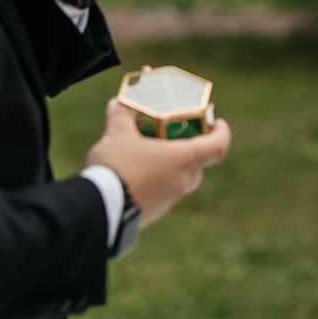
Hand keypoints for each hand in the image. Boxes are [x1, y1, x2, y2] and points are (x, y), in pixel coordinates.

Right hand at [83, 99, 230, 224]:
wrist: (96, 211)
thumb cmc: (116, 168)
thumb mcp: (117, 134)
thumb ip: (121, 115)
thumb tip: (118, 103)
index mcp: (183, 161)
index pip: (218, 147)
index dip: (221, 132)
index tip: (217, 123)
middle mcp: (181, 183)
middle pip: (198, 165)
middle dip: (190, 150)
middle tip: (174, 138)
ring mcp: (167, 202)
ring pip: (178, 181)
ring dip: (169, 167)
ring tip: (146, 155)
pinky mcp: (151, 215)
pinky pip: (160, 195)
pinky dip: (153, 183)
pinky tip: (131, 176)